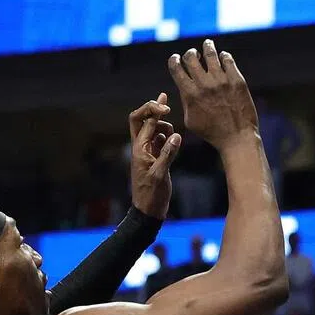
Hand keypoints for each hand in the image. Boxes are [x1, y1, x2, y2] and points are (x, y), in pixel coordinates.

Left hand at [128, 93, 180, 218]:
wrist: (148, 210)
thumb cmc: (152, 194)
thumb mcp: (160, 174)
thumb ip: (168, 154)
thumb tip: (175, 135)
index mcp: (139, 148)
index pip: (144, 122)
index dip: (154, 111)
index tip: (167, 107)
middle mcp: (141, 147)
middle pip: (141, 120)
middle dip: (152, 110)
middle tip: (165, 103)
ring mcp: (148, 152)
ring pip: (153, 130)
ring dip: (163, 125)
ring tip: (173, 132)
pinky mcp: (155, 159)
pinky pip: (159, 141)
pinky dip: (167, 136)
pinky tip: (174, 139)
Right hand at [167, 40, 258, 148]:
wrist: (237, 138)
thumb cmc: (212, 133)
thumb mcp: (190, 120)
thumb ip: (185, 101)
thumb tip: (184, 88)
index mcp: (190, 93)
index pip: (176, 67)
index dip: (174, 60)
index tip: (176, 58)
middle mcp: (204, 84)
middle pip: (191, 57)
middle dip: (189, 53)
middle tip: (193, 53)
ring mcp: (221, 81)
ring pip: (210, 54)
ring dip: (207, 47)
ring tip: (207, 44)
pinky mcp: (237, 80)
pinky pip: (228, 60)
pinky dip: (224, 56)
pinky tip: (223, 56)